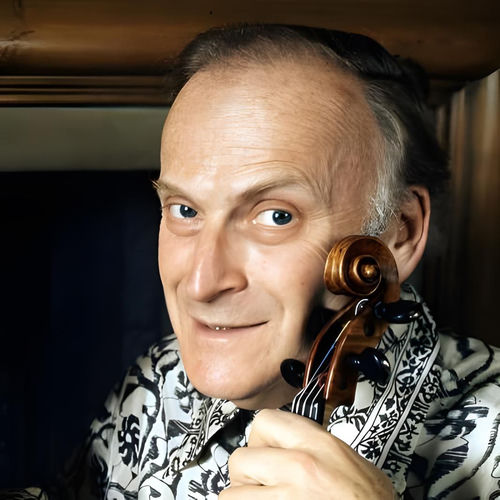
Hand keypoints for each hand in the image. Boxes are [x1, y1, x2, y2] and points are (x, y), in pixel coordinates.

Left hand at [219, 409, 394, 498]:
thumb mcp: (353, 463)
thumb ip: (319, 447)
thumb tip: (292, 443)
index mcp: (320, 446)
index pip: (264, 421)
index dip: (260, 438)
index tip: (264, 450)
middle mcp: (300, 469)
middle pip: (240, 458)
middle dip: (247, 473)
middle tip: (261, 484)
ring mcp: (286, 499)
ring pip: (232, 494)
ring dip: (244, 497)